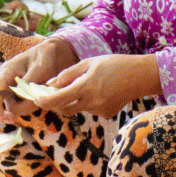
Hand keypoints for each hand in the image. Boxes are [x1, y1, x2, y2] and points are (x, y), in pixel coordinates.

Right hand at [0, 36, 77, 122]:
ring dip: (18, 109)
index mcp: (6, 71)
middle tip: (13, 120)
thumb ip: (28, 84)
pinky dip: (23, 108)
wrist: (53, 54)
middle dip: (0, 113)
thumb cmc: (46, 57)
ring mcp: (9, 88)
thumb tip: (19, 98)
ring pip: (6, 107)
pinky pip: (15, 107)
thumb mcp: (40, 68)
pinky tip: (34, 103)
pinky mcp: (17, 95)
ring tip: (35, 101)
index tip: (1, 117)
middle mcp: (4, 81)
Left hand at [34, 54, 160, 117]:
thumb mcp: (89, 62)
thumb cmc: (114, 64)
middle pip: (64, 109)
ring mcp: (100, 110)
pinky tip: (102, 91)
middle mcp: (91, 101)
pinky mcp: (107, 114)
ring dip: (76, 100)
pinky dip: (90, 102)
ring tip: (90, 85)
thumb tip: (50, 84)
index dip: (44, 101)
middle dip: (57, 102)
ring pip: (78, 108)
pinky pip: (91, 110)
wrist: (140, 76)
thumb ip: (68, 74)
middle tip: (55, 93)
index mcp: (85, 86)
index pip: (58, 99)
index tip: (36, 99)